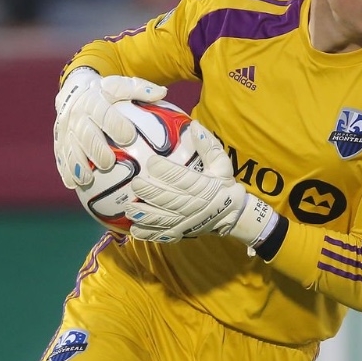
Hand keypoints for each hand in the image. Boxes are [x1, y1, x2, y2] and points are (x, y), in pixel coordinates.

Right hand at [52, 69, 167, 187]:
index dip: (115, 124)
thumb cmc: (105, 92)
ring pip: (69, 147)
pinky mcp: (58, 141)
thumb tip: (162, 93)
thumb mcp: (120, 87)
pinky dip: (65, 170)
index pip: (103, 112)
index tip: (129, 137)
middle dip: (95, 148)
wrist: (74, 90)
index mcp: (92, 100)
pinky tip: (73, 184)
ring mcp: (65, 129)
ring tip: (87, 179)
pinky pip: (60, 157)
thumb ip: (140, 90)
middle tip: (108, 162)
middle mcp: (75, 115)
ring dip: (76, 164)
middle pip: (84, 133)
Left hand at [127, 122, 277, 245]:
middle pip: (167, 199)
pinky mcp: (180, 232)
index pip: (183, 179)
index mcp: (204, 187)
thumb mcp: (221, 164)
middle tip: (135, 183)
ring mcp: (185, 221)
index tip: (151, 162)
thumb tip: (194, 126)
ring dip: (143, 214)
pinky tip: (134, 228)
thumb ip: (208, 146)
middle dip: (149, 191)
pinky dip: (147, 233)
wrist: (232, 214)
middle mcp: (193, 205)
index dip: (166, 171)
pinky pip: (162, 235)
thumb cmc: (223, 185)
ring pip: (161, 219)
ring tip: (129, 207)